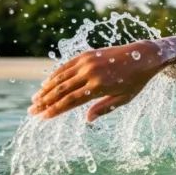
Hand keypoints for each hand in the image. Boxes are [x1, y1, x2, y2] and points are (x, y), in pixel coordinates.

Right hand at [28, 40, 163, 120]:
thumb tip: (87, 119)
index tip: (42, 118)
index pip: (71, 101)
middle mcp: (91, 73)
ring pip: (60, 77)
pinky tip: (46, 83)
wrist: (144, 55)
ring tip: (35, 100)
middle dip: (44, 102)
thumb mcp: (125, 98)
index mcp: (100, 86)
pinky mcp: (87, 54)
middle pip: (61, 90)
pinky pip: (66, 66)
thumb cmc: (136, 80)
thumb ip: (105, 108)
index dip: (55, 110)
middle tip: (31, 111)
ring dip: (45, 89)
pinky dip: (55, 75)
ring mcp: (87, 62)